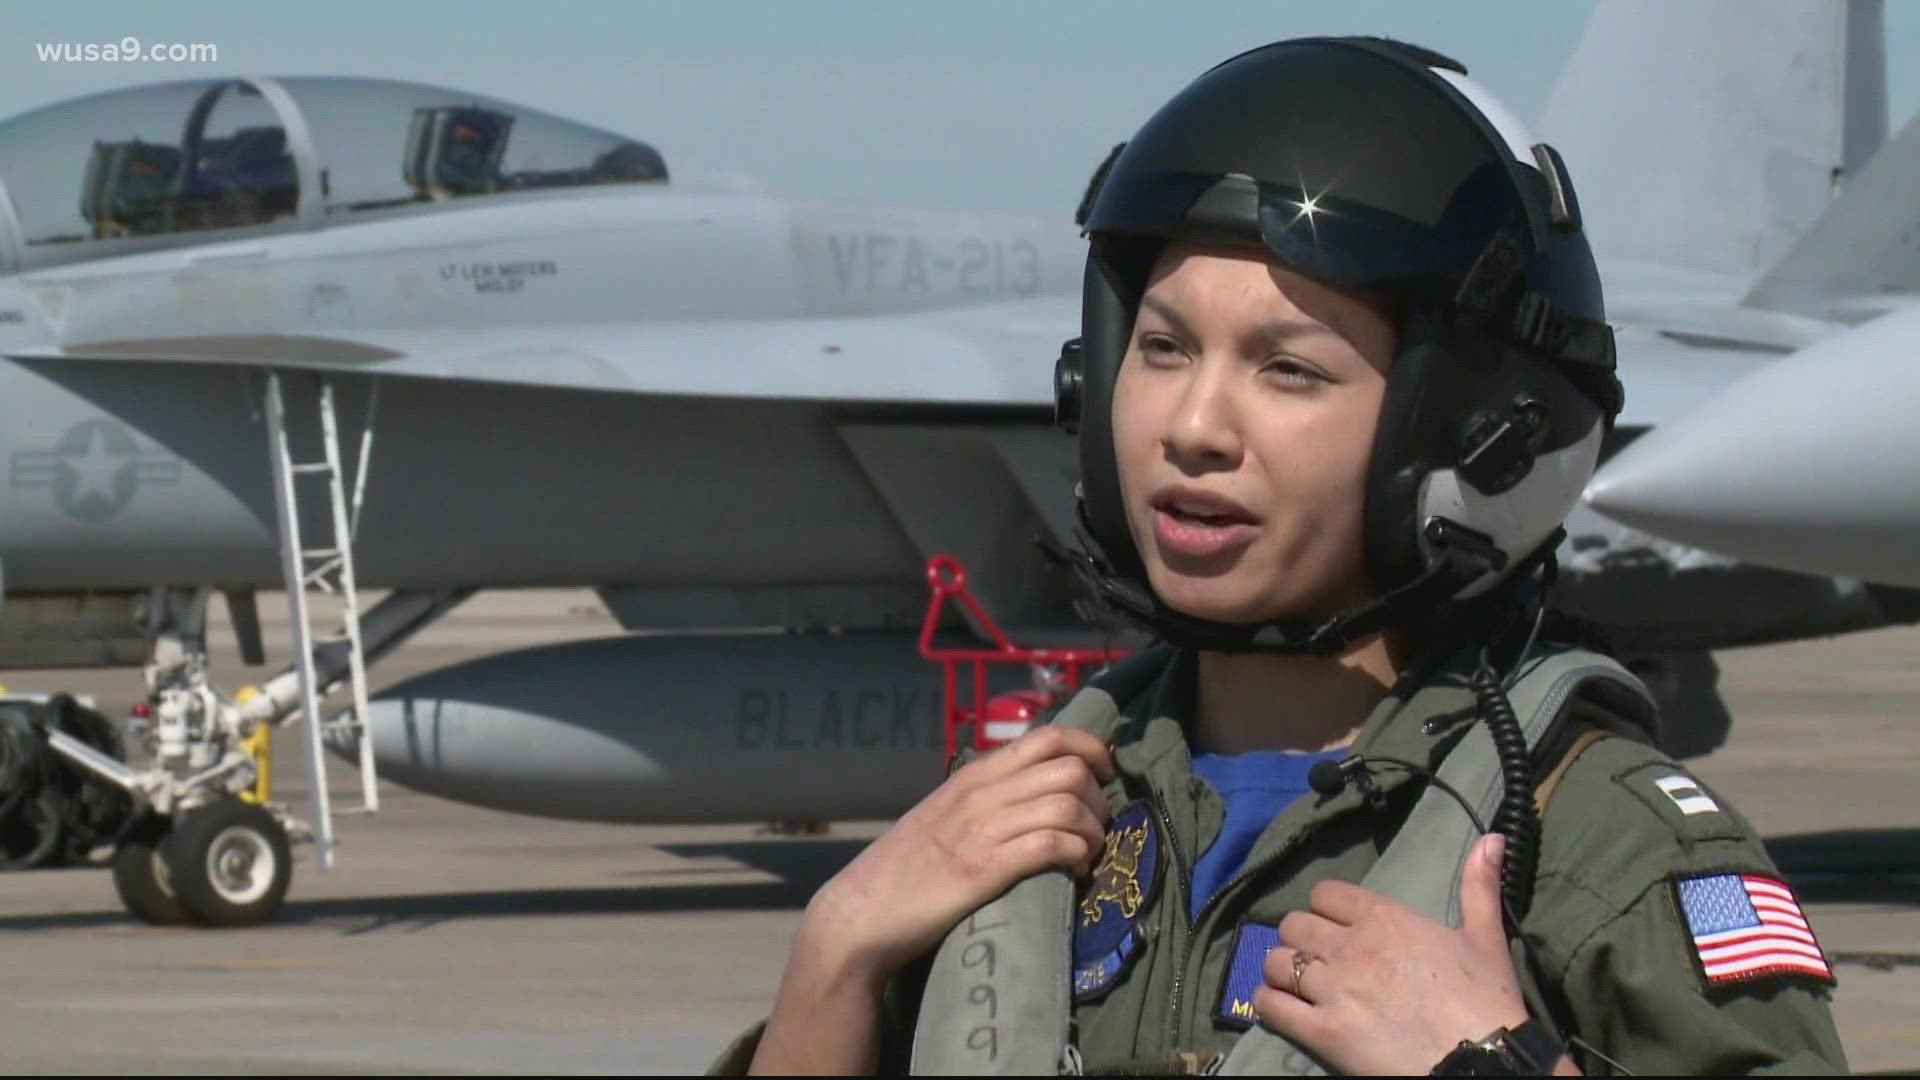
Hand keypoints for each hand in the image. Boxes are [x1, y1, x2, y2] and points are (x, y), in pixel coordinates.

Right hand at [804, 725, 1115, 981]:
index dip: (1092, 749)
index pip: (1050, 736)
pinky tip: (1075, 871)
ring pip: (1068, 805)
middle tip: (1095, 826)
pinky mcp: (986, 869)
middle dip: (1098, 797)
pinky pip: (1052, 844)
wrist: (862, 910)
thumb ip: (986, 797)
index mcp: (974, 774)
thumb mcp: (946, 813)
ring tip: (1087, 853)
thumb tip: (1036, 792)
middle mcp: (982, 793)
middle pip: (1070, 769)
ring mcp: (983, 829)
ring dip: (1093, 830)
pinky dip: (1077, 855)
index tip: (1105, 774)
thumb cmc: (904, 867)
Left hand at [1254, 834, 1542, 1075]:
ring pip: (1276, 963)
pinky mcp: (1322, 1031)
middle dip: (1300, 939)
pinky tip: (1281, 1009)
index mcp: (1383, 918)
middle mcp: (1349, 945)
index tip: (1335, 925)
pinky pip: (1271, 1006)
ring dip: (1282, 971)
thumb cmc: (1486, 1000)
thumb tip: (1494, 837)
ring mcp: (1332, 988)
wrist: (1481, 1061)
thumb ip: (1480, 885)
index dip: (1324, 908)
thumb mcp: (1486, 936)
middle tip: (1315, 957)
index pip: (1324, 893)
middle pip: (1293, 925)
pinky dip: (1268, 1004)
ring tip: (1295, 984)